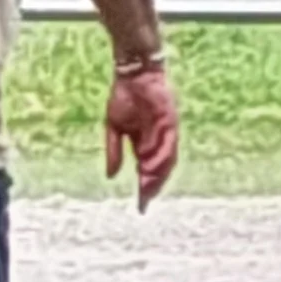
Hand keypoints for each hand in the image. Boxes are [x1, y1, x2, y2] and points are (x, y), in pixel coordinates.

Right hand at [104, 59, 179, 208]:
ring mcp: (165, 132)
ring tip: (148, 188)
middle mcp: (158, 141)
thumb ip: (114, 152)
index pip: (147, 171)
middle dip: (152, 186)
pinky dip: (162, 155)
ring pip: (166, 159)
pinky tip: (152, 166)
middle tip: (145, 201)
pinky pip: (169, 142)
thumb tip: (110, 176)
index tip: (141, 207)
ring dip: (158, 174)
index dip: (145, 189)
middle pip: (159, 169)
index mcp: (145, 143)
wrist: (132, 74)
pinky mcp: (170, 121)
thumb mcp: (113, 128)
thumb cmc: (123, 97)